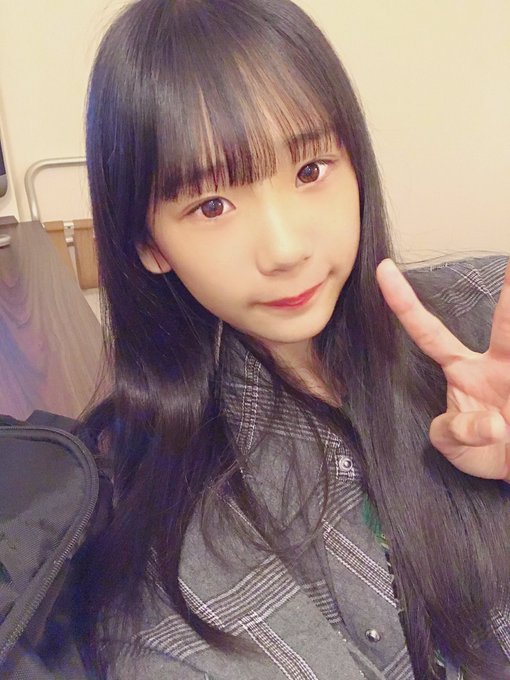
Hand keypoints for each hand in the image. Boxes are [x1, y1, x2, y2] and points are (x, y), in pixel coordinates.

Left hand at [376, 258, 509, 481]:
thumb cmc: (478, 448)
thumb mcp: (450, 443)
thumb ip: (455, 432)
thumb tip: (495, 425)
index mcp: (461, 369)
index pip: (428, 332)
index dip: (404, 304)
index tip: (383, 269)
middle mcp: (496, 364)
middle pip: (506, 324)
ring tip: (506, 406)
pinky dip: (508, 426)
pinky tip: (506, 429)